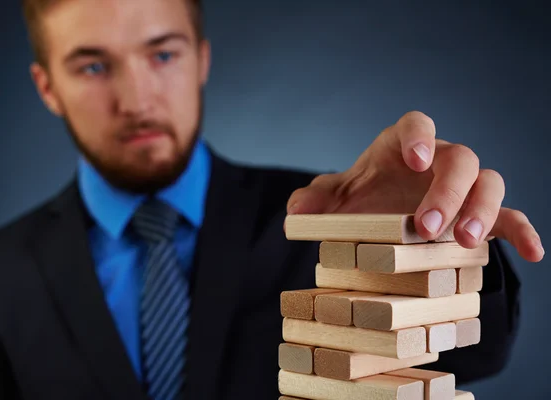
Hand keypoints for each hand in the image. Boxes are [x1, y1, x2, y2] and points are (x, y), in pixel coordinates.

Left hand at [286, 111, 544, 262]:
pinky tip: (532, 251)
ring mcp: (462, 187)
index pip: (417, 124)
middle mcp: (438, 161)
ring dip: (482, 209)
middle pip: (460, 159)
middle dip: (447, 192)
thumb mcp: (334, 200)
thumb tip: (296, 211)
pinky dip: (523, 230)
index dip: (420, 136)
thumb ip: (315, 199)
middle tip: (427, 228)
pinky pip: (511, 215)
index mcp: (401, 146)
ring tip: (463, 241)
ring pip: (489, 183)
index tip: (416, 158)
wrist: (379, 219)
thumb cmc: (359, 200)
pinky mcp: (478, 213)